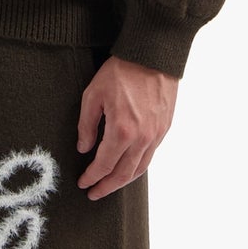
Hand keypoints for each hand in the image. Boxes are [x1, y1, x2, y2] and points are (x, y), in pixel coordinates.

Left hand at [76, 54, 176, 197]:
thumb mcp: (93, 95)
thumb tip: (84, 148)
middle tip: (94, 193)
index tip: (82, 183)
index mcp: (122, 131)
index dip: (92, 177)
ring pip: (140, 168)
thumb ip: (87, 125)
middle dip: (107, 186)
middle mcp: (142, 138)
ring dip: (124, 181)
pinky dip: (138, 166)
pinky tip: (128, 166)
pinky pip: (150, 155)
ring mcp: (156, 134)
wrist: (152, 55)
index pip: (104, 164)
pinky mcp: (164, 128)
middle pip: (124, 174)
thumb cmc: (121, 71)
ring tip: (110, 185)